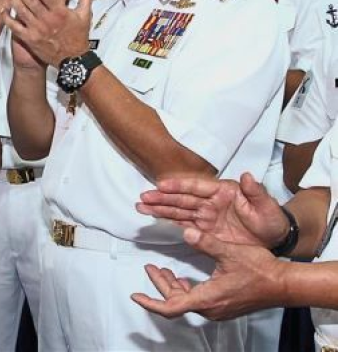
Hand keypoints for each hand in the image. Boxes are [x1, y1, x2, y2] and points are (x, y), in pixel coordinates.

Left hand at [2, 0, 91, 65]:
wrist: (73, 60)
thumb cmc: (79, 36)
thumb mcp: (85, 14)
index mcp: (61, 11)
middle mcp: (48, 19)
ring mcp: (37, 30)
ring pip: (21, 11)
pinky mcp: (30, 39)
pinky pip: (16, 27)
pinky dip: (8, 18)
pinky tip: (3, 10)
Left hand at [131, 227, 286, 319]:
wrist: (284, 285)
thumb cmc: (260, 270)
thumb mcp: (230, 252)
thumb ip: (205, 242)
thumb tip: (185, 232)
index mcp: (207, 298)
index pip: (171, 307)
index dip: (150, 302)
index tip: (135, 295)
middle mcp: (210, 308)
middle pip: (175, 301)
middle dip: (160, 285)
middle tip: (150, 267)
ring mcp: (217, 308)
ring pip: (186, 300)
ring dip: (172, 286)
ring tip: (162, 269)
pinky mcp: (224, 305)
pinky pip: (197, 299)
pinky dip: (186, 288)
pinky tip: (184, 277)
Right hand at [136, 172, 288, 247]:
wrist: (275, 240)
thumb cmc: (271, 220)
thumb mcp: (267, 206)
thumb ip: (256, 192)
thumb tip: (247, 176)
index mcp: (223, 191)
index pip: (197, 186)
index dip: (179, 185)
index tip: (162, 185)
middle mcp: (210, 201)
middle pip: (182, 198)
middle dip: (162, 198)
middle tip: (143, 197)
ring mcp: (205, 216)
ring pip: (178, 210)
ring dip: (160, 208)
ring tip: (141, 206)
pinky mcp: (204, 230)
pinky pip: (182, 223)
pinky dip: (167, 220)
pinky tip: (153, 216)